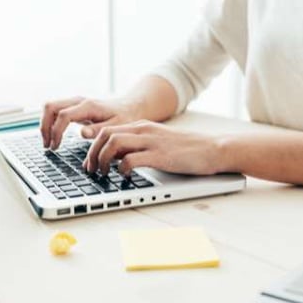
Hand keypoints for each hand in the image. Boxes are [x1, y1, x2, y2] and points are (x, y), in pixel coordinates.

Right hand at [40, 96, 141, 148]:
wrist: (130, 107)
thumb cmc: (125, 118)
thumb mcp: (116, 127)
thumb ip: (98, 130)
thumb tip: (81, 133)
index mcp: (88, 106)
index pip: (63, 116)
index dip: (56, 132)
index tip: (55, 147)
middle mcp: (79, 101)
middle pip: (50, 107)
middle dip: (44, 127)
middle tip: (48, 145)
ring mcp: (75, 102)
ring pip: (49, 107)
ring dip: (45, 124)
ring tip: (49, 143)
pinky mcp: (74, 107)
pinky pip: (55, 110)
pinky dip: (50, 123)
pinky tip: (54, 137)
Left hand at [83, 121, 225, 175]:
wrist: (213, 149)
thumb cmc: (186, 150)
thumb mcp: (156, 143)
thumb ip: (137, 146)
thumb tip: (116, 158)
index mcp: (141, 126)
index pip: (107, 130)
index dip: (92, 146)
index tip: (89, 162)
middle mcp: (143, 130)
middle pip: (105, 134)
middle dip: (92, 153)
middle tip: (91, 170)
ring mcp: (151, 142)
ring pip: (113, 143)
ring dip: (102, 160)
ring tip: (103, 173)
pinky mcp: (160, 156)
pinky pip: (131, 159)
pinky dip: (121, 169)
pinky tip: (123, 176)